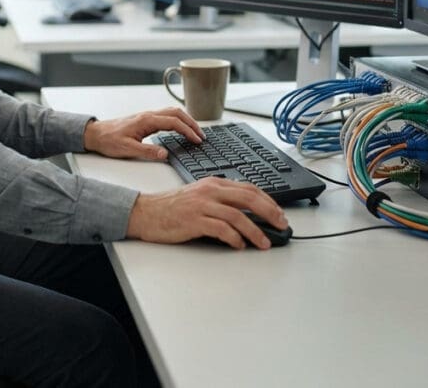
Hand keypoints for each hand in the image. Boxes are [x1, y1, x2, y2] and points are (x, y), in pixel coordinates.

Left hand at [83, 107, 202, 160]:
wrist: (95, 134)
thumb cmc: (108, 140)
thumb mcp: (127, 149)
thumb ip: (147, 151)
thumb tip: (165, 154)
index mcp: (146, 120)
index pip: (173, 122)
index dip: (188, 131)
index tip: (197, 140)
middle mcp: (148, 115)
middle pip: (177, 113)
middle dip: (192, 123)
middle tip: (201, 136)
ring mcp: (147, 116)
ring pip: (172, 112)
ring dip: (186, 120)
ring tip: (195, 132)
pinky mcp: (145, 120)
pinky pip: (166, 116)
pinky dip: (178, 121)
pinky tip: (180, 129)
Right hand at [126, 177, 287, 249]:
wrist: (146, 212)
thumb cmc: (172, 207)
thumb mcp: (199, 195)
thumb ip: (220, 199)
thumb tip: (246, 213)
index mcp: (213, 183)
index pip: (249, 188)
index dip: (269, 201)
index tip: (279, 213)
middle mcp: (210, 191)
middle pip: (248, 198)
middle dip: (270, 212)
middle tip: (282, 224)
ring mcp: (202, 205)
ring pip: (238, 215)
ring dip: (255, 231)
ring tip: (264, 243)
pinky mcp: (194, 220)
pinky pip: (221, 229)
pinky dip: (234, 238)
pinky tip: (240, 245)